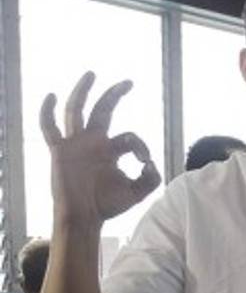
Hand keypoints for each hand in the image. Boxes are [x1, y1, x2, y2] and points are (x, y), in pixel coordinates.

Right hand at [42, 72, 159, 228]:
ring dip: (82, 92)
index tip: (145, 160)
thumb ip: (151, 178)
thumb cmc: (108, 204)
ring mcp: (75, 144)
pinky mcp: (59, 151)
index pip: (130, 137)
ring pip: (76, 111)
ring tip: (92, 74)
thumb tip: (150, 163)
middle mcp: (93, 142)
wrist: (84, 217)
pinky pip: (49, 128)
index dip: (141, 145)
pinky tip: (50, 95)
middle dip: (115, 95)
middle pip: (103, 111)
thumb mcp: (137, 192)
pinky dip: (47, 112)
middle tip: (129, 81)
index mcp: (111, 149)